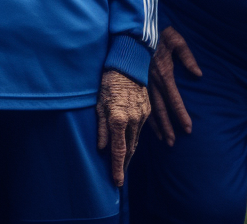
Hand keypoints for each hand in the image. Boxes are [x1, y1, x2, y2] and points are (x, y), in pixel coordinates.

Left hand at [96, 69, 149, 186]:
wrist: (127, 64)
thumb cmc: (108, 82)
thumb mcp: (99, 103)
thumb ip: (101, 127)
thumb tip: (102, 149)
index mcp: (118, 119)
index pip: (118, 150)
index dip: (117, 168)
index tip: (117, 182)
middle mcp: (133, 120)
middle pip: (129, 149)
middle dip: (124, 164)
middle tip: (119, 178)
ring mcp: (142, 115)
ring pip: (136, 140)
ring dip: (130, 153)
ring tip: (124, 164)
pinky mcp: (147, 110)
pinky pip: (141, 130)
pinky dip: (135, 139)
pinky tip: (132, 145)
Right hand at [148, 26, 201, 145]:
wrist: (136, 26)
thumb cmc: (159, 32)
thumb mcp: (177, 41)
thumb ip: (188, 57)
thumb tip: (198, 74)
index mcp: (164, 72)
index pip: (174, 99)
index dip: (181, 115)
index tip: (188, 129)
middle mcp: (152, 80)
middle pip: (161, 108)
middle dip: (167, 126)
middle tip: (172, 143)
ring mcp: (143, 80)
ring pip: (149, 107)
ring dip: (156, 124)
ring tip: (162, 138)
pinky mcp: (137, 78)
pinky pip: (141, 100)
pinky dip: (145, 113)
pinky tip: (148, 123)